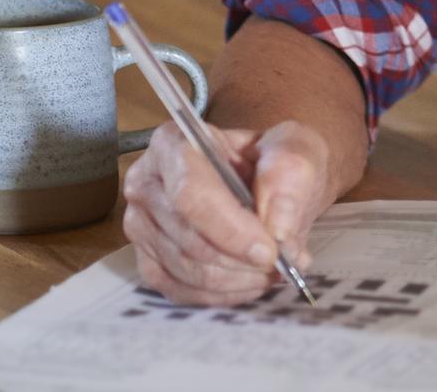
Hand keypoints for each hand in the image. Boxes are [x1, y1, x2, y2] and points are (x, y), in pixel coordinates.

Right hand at [120, 119, 333, 304]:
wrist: (269, 180)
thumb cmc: (275, 160)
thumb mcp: (295, 148)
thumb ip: (289, 176)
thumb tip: (278, 228)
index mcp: (173, 143)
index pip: (190, 192)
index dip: (230, 228)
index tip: (270, 250)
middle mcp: (146, 184)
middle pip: (188, 237)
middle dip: (241, 259)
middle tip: (285, 263)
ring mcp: (141, 226)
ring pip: (187, 269)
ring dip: (238, 279)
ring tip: (276, 270)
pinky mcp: (148, 261)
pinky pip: (181, 290)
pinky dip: (223, 293)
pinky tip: (252, 281)